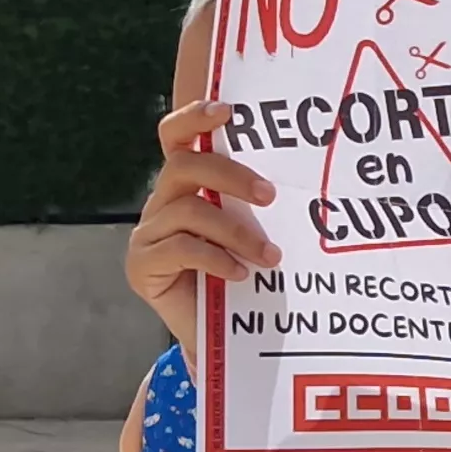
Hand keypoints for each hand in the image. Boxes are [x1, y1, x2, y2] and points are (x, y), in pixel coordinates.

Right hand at [126, 97, 280, 357]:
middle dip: (230, 175)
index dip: (195, 118)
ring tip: (271, 257)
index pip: (176, 137)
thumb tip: (308, 177)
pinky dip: (216, 258)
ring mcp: (147, 234)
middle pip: (183, 166)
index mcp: (186, 185)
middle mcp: (161, 202)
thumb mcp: (253, 232)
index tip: (228, 112)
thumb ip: (256, 204)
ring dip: (236, 232)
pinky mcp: (141, 265)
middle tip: (269, 196)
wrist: (220, 339)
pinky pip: (179, 248)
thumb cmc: (243, 277)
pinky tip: (241, 274)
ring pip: (188, 210)